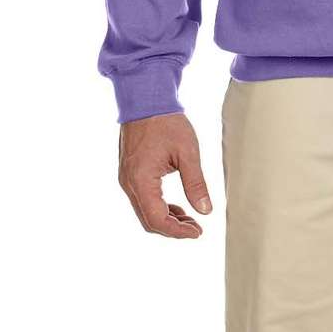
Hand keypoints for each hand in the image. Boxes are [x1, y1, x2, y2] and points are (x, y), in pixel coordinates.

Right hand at [117, 112, 212, 238]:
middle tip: (196, 228)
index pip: (157, 219)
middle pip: (148, 220)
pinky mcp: (129, 173)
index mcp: (141, 180)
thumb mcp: (187, 152)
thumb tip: (206, 211)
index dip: (177, 231)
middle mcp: (129, 183)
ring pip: (144, 211)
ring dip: (166, 219)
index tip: (198, 232)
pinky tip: (177, 206)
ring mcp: (126, 178)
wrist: (145, 98)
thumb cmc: (166, 122)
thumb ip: (195, 183)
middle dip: (173, 229)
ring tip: (190, 219)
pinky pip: (142, 199)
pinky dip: (159, 207)